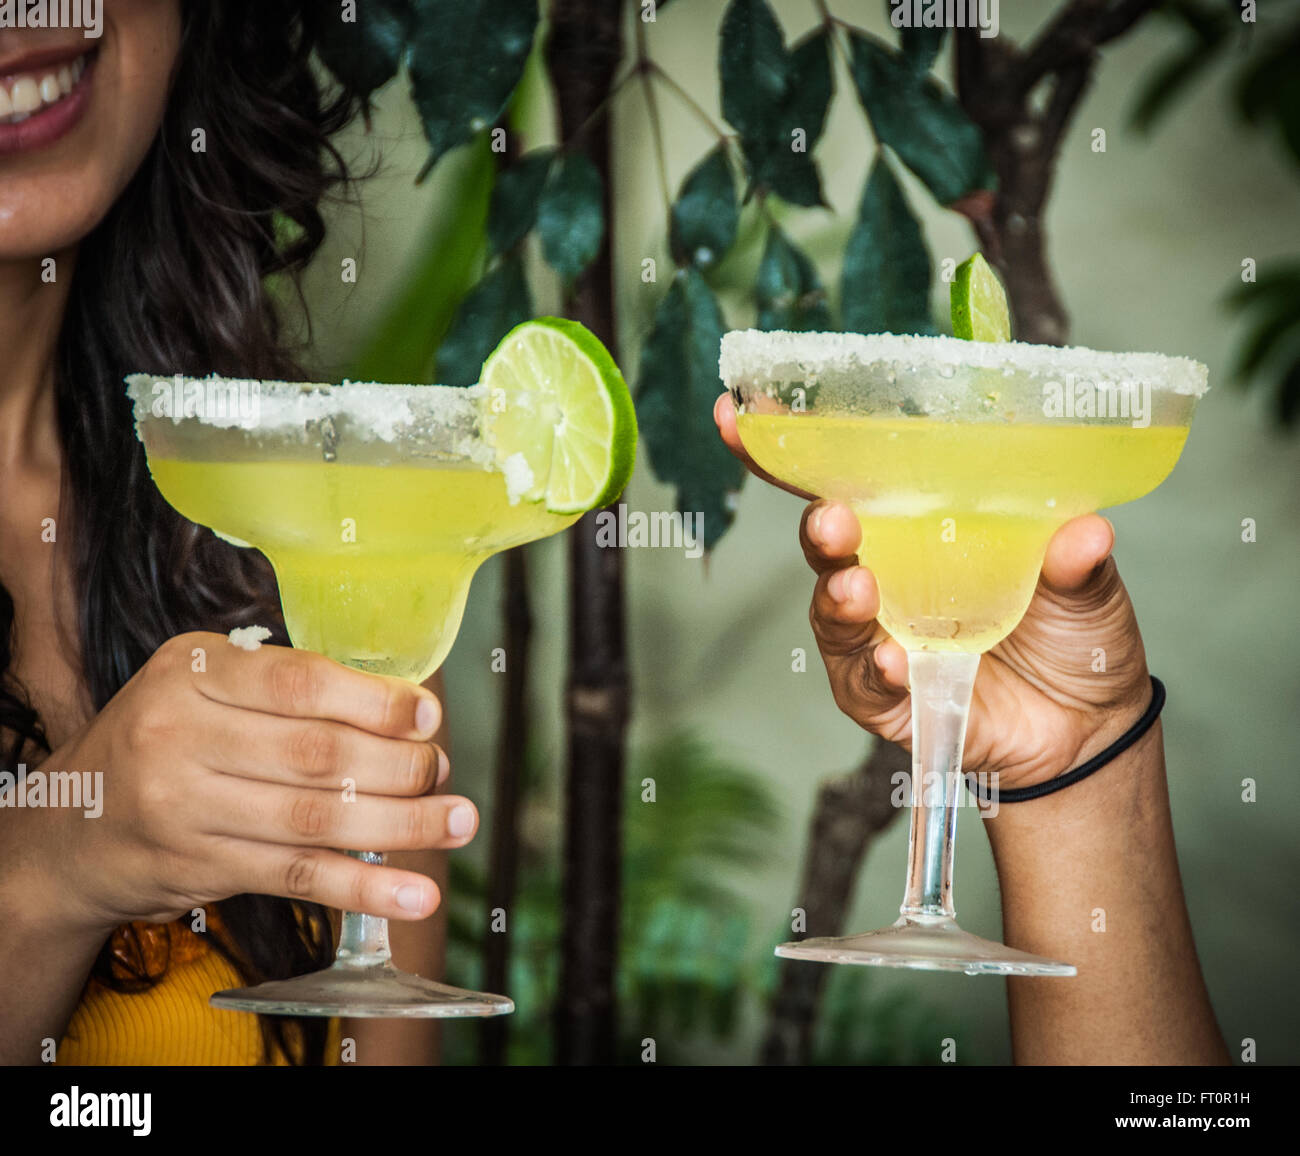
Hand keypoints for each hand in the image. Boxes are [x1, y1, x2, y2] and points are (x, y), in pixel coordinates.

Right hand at [12, 632, 475, 934]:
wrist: (69, 830)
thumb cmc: (160, 742)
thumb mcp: (200, 686)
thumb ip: (282, 688)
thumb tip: (402, 710)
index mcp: (190, 671)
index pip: (300, 682)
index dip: (376, 702)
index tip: (428, 717)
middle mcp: (180, 735)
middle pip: (317, 754)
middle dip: (400, 766)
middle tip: (443, 770)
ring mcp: (186, 807)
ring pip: (317, 819)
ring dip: (404, 825)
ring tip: (458, 821)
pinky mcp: (199, 867)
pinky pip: (298, 876)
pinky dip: (365, 887)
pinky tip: (415, 891)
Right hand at [716, 395, 1152, 789]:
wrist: (1087, 729)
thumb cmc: (1073, 637)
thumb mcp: (1088, 589)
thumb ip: (1080, 564)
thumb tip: (1087, 532)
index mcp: (921, 528)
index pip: (848, 478)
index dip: (790, 448)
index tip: (741, 411)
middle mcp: (888, 575)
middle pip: (827, 541)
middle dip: (820, 527)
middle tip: (833, 518)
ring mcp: (881, 635)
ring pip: (834, 612)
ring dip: (837, 596)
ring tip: (857, 587)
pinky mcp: (885, 695)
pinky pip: (863, 681)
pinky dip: (874, 669)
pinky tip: (894, 662)